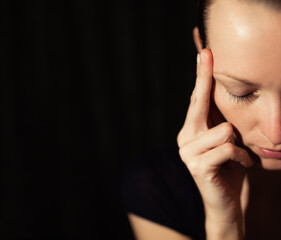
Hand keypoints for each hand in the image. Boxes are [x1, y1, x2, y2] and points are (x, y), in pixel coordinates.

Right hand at [177, 49, 252, 224]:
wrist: (224, 203)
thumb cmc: (228, 169)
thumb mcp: (225, 142)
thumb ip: (220, 122)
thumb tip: (223, 94)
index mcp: (190, 130)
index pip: (196, 99)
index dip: (200, 76)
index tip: (204, 54)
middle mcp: (184, 138)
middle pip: (199, 103)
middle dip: (205, 79)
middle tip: (207, 53)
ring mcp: (187, 153)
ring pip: (223, 130)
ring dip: (238, 144)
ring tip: (238, 156)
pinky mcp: (197, 167)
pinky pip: (228, 149)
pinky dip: (241, 157)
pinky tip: (240, 166)